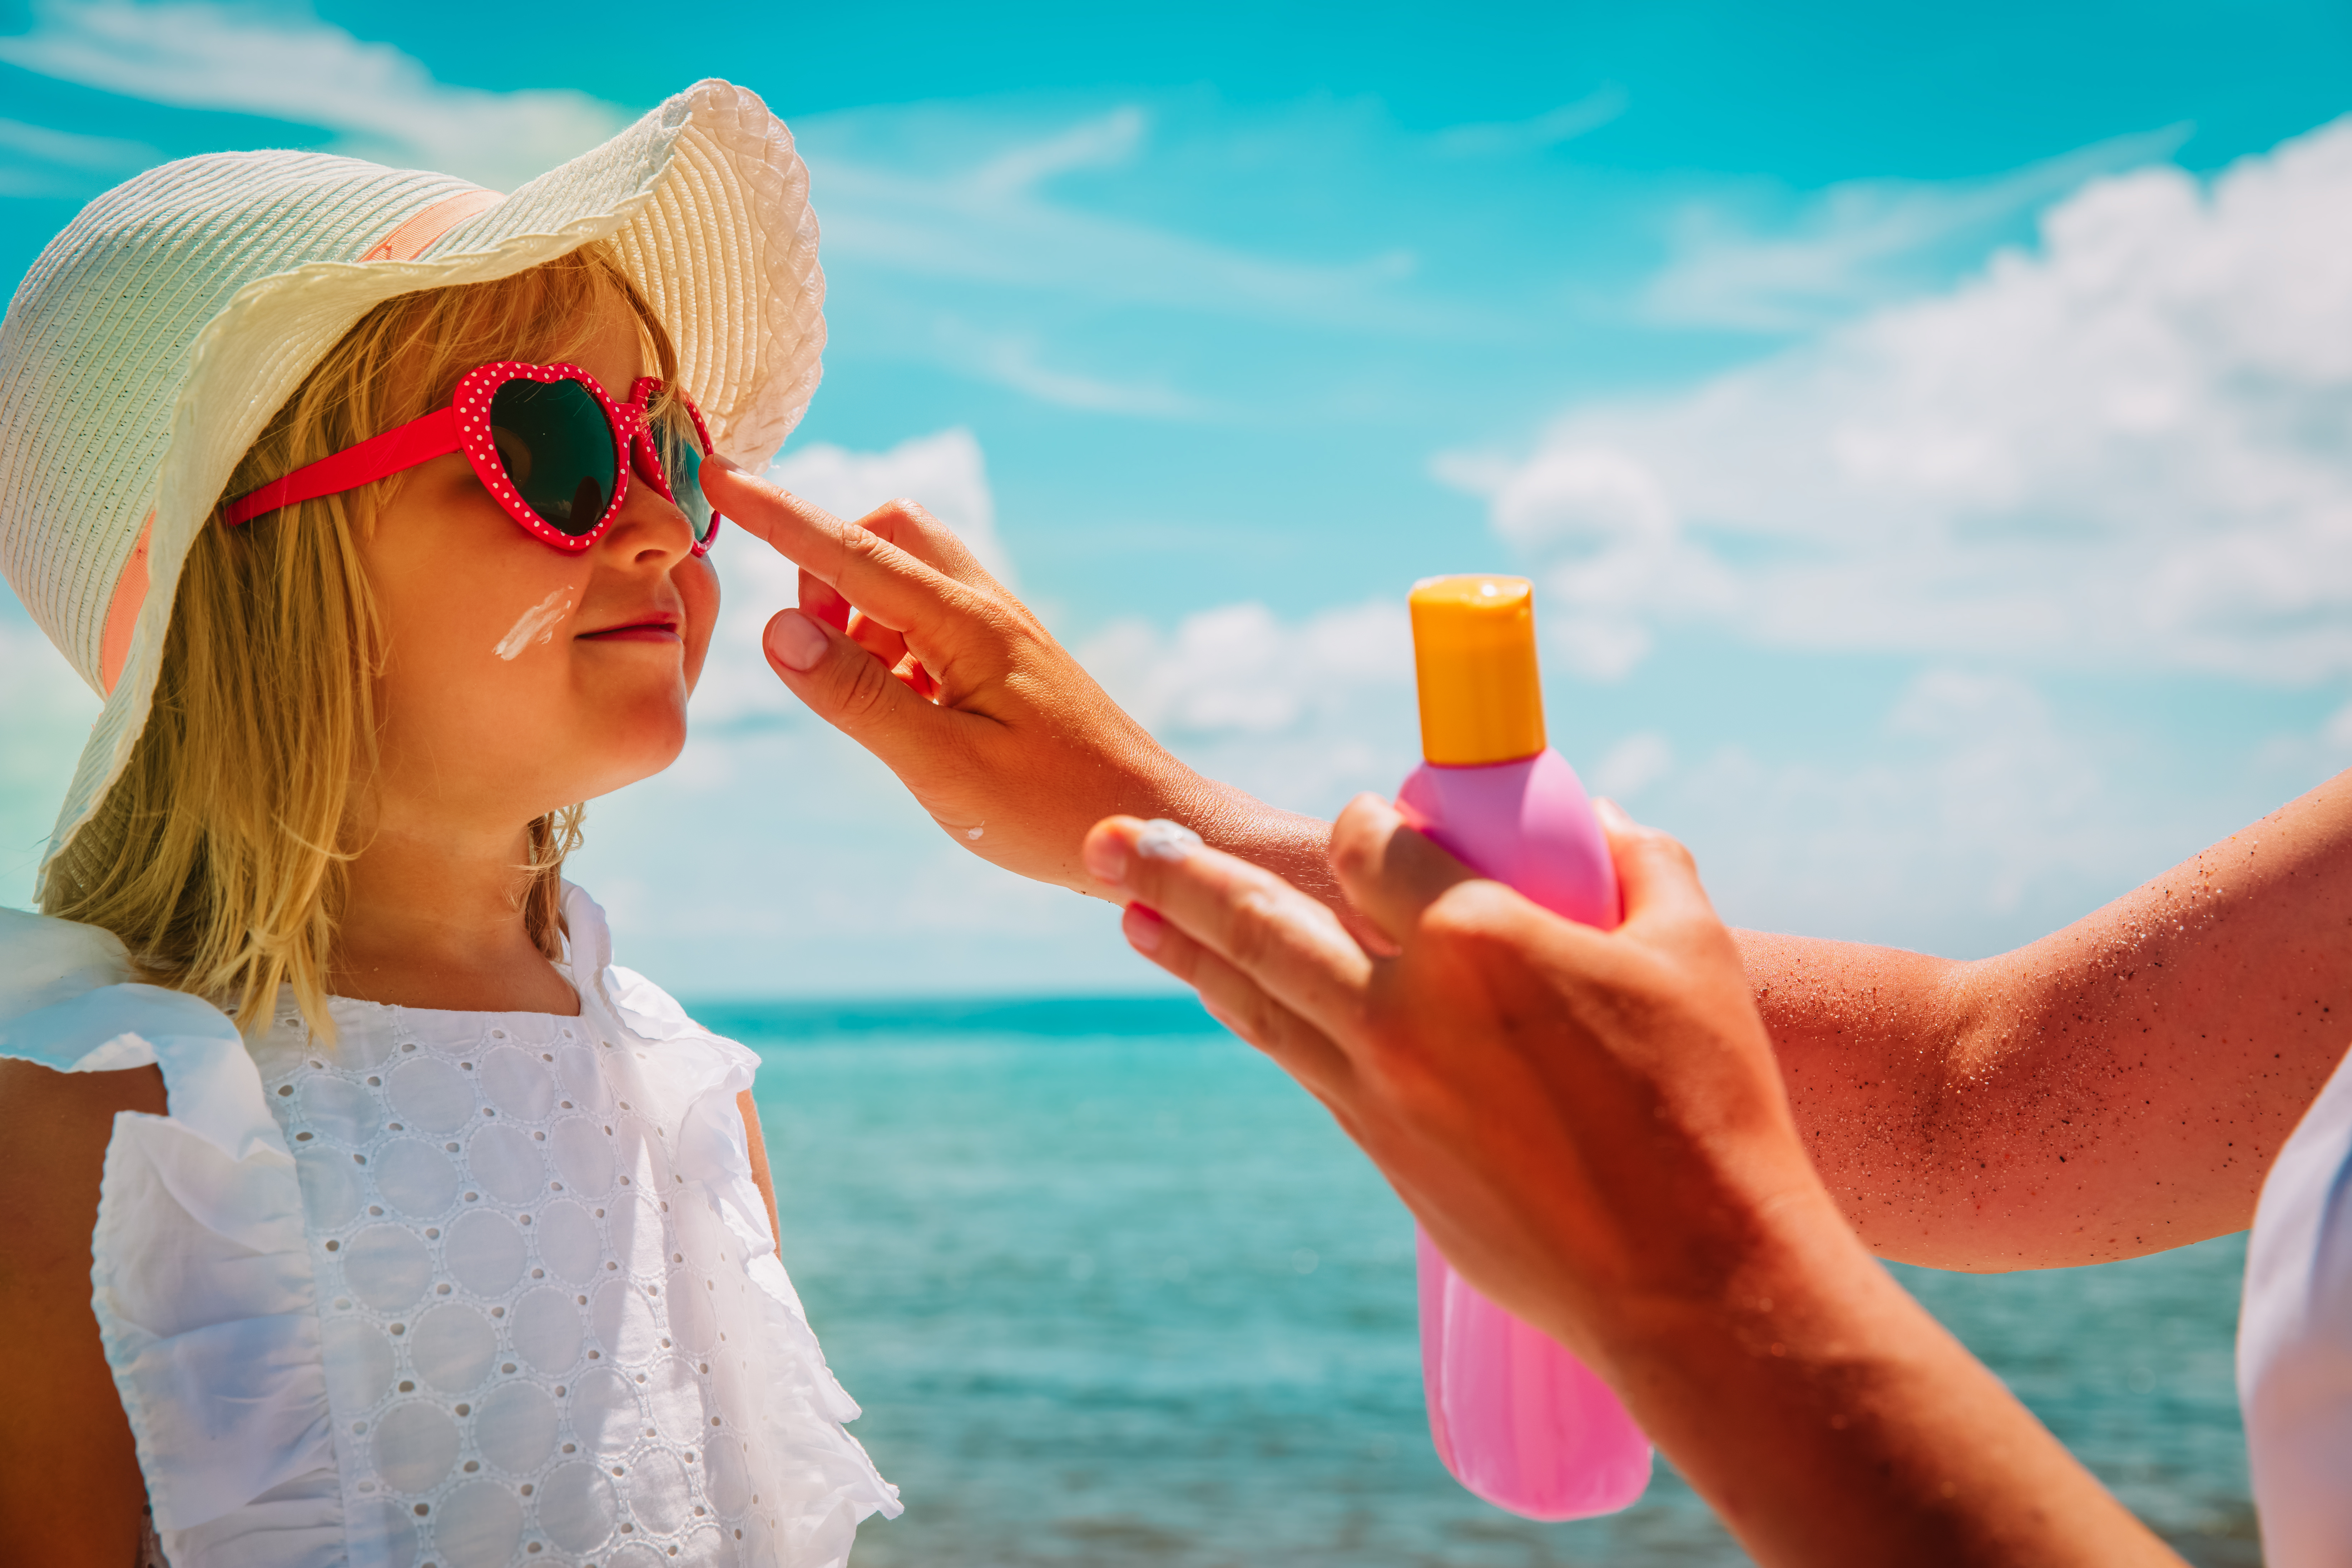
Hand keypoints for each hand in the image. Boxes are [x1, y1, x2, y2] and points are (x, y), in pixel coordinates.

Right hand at [701, 459, 1342, 903]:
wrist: (1148, 825)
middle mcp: (986, 610)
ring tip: (877, 702)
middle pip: (888, 534)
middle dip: (830, 567)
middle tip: (822, 650)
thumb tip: (777, 628)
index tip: (717, 469)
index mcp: (966, 626)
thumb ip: (856, 697)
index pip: (850, 551)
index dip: (777, 513)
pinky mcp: (1007, 660)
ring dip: (863, 617)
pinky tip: (910, 715)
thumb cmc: (1052, 810)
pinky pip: (929, 620)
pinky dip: (896, 648)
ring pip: (908, 577)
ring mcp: (1000, 631)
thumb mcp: (941, 765)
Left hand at [1083, 793, 1822, 1356]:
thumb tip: (1599, 814)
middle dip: (1182, 871)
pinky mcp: (1383, 1151)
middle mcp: (1406, 1007)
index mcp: (1479, 937)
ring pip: (1259, 995)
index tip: (1366, 818)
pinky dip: (1252, 1015)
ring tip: (1127, 909)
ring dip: (1188, 946)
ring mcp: (1381, 1087)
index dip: (1366, 819)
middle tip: (1110, 838)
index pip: (1374, 845)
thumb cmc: (1710, 1103)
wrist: (1690, 1277)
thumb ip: (1640, 861)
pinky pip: (1297, 1059)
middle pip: (1264, 918)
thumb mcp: (1694, 950)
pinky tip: (1225, 994)